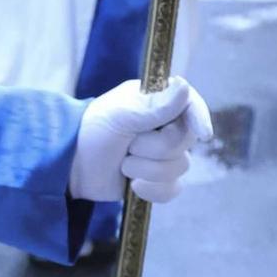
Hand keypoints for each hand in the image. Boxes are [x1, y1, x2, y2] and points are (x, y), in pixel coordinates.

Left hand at [69, 77, 208, 203]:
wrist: (73, 166)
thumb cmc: (92, 131)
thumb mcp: (120, 115)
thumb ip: (153, 106)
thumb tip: (184, 87)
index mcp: (158, 101)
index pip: (191, 104)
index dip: (199, 118)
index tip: (203, 134)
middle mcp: (166, 126)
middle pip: (185, 141)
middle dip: (153, 148)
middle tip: (129, 144)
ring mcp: (164, 155)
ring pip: (179, 168)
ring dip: (146, 169)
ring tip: (123, 163)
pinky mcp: (159, 180)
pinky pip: (172, 190)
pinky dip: (151, 190)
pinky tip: (133, 185)